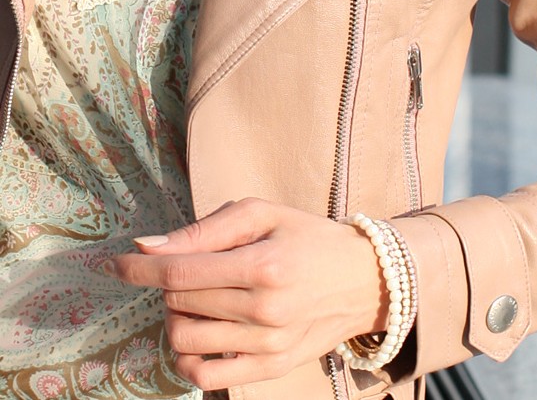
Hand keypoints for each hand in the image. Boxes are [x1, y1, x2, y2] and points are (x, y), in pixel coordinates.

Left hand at [106, 198, 387, 390]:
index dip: (138, 268)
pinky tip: (196, 337)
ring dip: (175, 317)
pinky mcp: (273, 367)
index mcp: (263, 265)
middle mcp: (266, 309)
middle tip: (184, 271)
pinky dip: (187, 360)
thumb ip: (206, 229)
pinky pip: (206, 378)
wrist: (364, 278)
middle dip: (165, 285)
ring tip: (194, 301)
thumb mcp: (263, 214)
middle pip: (178, 303)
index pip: (179, 271)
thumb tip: (149, 247)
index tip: (116, 264)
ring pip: (185, 340)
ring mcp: (269, 344)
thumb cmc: (309, 237)